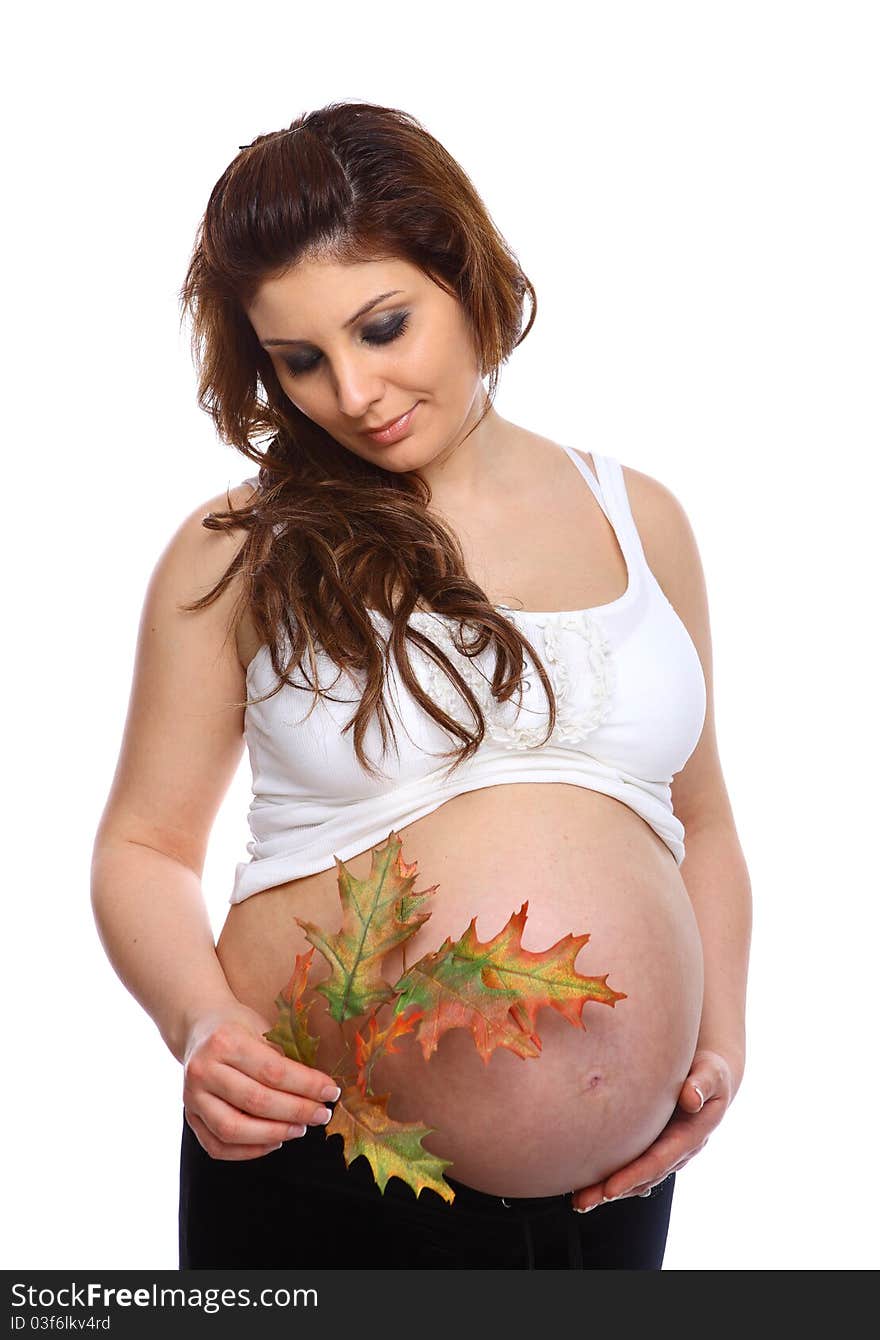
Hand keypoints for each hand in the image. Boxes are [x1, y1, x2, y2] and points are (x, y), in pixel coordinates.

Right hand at [182, 1002, 341, 1160]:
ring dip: (273, 1134)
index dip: (307, 1085)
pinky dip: (248, 1151)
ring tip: (300, 1129)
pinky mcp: (190, 1117)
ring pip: (233, 1129)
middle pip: (256, 1102)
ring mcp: (192, 1097)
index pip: (273, 1072)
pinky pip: (218, 1146)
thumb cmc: (237, 1027)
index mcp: (225, 1042)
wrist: (198, 1029)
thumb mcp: (260, 1027)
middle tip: (322, 1114)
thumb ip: (283, 1056)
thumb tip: (319, 1088)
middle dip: (296, 1112)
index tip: (331, 1092)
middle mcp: (203, 1070)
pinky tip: (274, 1142)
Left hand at [570, 1049, 736, 1211]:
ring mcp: (664, 1150)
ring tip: (579, 1200)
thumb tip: (691, 1098)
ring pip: (635, 1177)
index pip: (658, 1161)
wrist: (709, 1076)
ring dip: (607, 1190)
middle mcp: (676, 1151)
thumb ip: (703, 1083)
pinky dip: (610, 1176)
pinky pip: (631, 1165)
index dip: (634, 1175)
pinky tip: (587, 1183)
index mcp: (691, 1136)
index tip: (609, 1189)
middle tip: (582, 1201)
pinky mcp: (652, 1145)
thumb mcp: (711, 1074)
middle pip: (642, 1177)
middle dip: (613, 1190)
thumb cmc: (709, 1072)